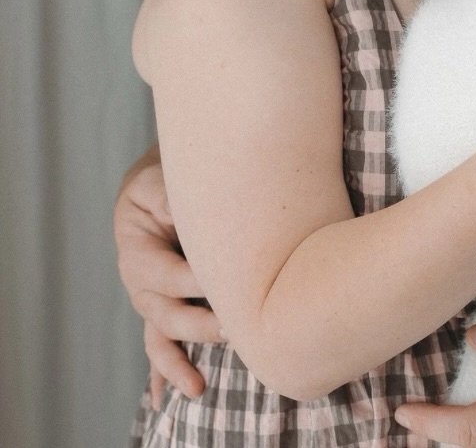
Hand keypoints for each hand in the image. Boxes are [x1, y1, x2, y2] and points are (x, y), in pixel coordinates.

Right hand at [114, 147, 222, 406]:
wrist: (159, 183)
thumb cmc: (164, 179)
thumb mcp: (160, 181)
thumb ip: (171, 199)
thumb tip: (194, 217)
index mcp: (136, 249)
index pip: (167, 274)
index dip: (194, 282)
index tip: (224, 285)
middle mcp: (140, 282)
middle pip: (165, 314)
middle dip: (197, 326)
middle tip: (232, 331)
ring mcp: (152, 299)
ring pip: (161, 337)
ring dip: (179, 363)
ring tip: (198, 388)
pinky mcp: (165, 308)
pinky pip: (160, 345)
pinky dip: (163, 374)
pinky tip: (164, 402)